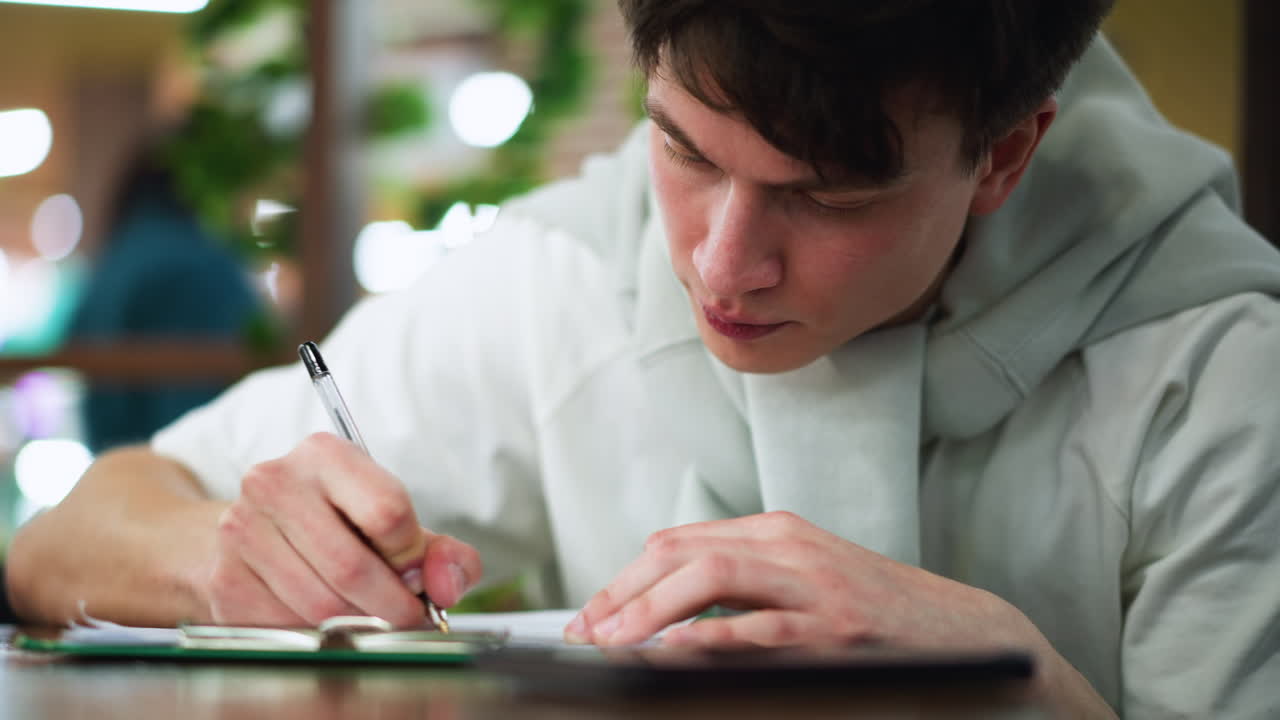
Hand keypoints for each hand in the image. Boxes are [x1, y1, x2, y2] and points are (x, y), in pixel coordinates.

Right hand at [205, 432, 481, 627]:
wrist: (256, 532)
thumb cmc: (340, 526)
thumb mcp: (398, 526)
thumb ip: (442, 553)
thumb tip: (447, 586)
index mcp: (326, 454)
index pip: (387, 512)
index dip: (412, 557)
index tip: (415, 574)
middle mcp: (275, 482)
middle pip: (352, 566)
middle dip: (391, 606)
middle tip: (407, 617)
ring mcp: (242, 530)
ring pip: (320, 605)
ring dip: (357, 625)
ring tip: (369, 617)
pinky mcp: (225, 579)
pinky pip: (287, 627)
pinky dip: (319, 637)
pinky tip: (327, 620)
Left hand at [565, 511, 1047, 652]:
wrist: (969, 633)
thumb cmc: (881, 615)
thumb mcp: (806, 585)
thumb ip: (745, 590)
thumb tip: (669, 619)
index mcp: (776, 534)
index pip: (678, 544)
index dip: (624, 580)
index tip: (590, 617)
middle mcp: (789, 546)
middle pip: (681, 553)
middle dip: (622, 594)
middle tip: (586, 635)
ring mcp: (815, 583)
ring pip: (711, 578)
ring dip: (650, 613)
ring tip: (613, 645)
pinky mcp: (840, 626)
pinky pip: (762, 626)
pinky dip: (712, 639)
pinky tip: (676, 655)